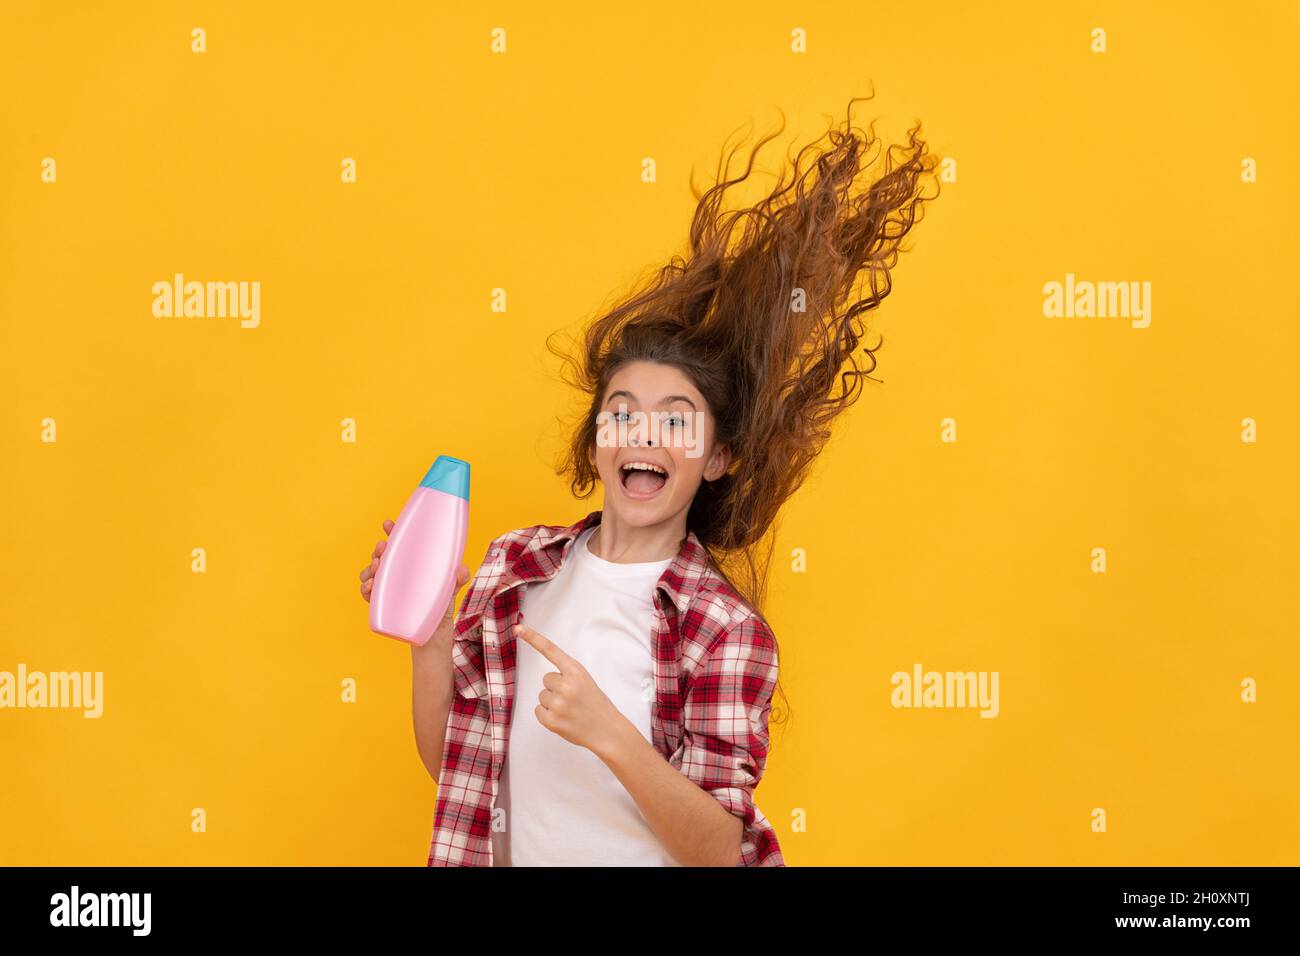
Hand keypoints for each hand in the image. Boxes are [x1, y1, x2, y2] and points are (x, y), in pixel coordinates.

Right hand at [359, 519, 469, 647]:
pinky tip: (369, 587)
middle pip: (382, 556)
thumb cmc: (441, 605)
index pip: (399, 544)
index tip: (388, 524)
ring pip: (371, 572)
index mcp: (411, 564)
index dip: (392, 532)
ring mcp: (389, 589)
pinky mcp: (384, 605)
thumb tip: (462, 569)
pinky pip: (369, 594)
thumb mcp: (451, 588)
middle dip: (379, 550)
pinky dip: (365, 589)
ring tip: (376, 567)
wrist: (435, 633)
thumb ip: (458, 578)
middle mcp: (397, 574)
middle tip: (382, 548)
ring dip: (369, 568)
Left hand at [514, 623, 626, 756]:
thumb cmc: (595, 704)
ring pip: (542, 695)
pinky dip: (547, 715)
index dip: (533, 638)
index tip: (518, 628)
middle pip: (546, 679)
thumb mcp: (586, 681)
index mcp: (576, 671)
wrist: (606, 730)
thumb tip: (548, 679)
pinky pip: (538, 710)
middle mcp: (566, 685)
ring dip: (552, 702)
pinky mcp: (551, 720)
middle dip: (555, 688)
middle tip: (572, 698)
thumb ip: (568, 675)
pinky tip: (563, 718)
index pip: (551, 650)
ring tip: (570, 709)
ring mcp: (558, 704)